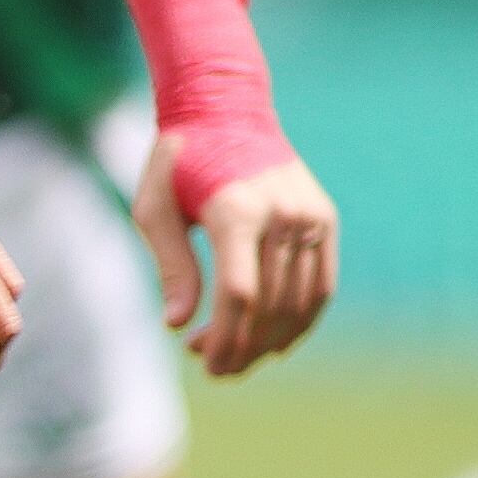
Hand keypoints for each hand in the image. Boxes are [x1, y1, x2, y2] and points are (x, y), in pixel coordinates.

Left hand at [134, 140, 336, 376]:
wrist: (225, 110)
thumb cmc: (176, 163)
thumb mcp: (154, 211)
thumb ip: (172, 267)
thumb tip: (178, 324)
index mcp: (236, 210)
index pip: (240, 293)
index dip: (225, 338)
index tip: (206, 365)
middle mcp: (282, 213)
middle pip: (270, 303)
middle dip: (242, 346)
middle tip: (214, 368)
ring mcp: (310, 216)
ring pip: (298, 301)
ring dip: (268, 340)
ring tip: (234, 356)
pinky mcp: (324, 219)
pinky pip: (321, 285)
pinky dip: (302, 320)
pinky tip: (274, 343)